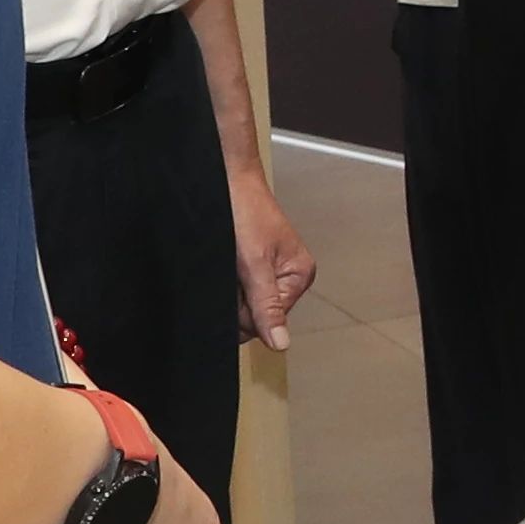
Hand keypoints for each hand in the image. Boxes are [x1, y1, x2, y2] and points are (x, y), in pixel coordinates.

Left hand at [224, 162, 315, 345]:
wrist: (225, 179)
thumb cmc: (243, 211)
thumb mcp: (254, 263)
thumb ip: (266, 305)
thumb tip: (281, 344)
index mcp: (299, 276)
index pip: (268, 321)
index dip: (244, 312)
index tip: (236, 285)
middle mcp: (288, 276)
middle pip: (256, 314)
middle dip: (236, 299)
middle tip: (231, 269)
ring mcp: (269, 270)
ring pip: (243, 302)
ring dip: (229, 288)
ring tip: (228, 261)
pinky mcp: (252, 263)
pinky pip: (238, 287)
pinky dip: (227, 279)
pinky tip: (226, 261)